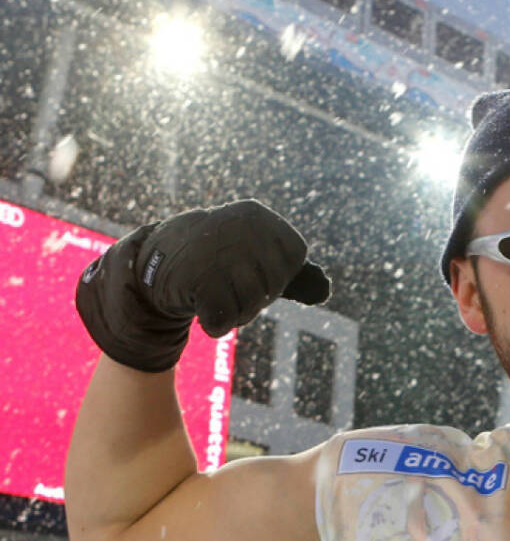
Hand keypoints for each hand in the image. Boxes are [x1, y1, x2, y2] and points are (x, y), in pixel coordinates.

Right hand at [75, 200, 330, 371]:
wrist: (152, 264)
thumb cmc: (216, 263)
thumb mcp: (258, 261)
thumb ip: (295, 275)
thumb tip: (324, 289)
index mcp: (259, 216)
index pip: (294, 261)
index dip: (276, 274)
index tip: (248, 265)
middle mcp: (237, 226)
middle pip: (272, 287)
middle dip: (252, 297)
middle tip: (224, 280)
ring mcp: (214, 252)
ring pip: (251, 306)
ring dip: (234, 311)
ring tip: (212, 290)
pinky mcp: (194, 279)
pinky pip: (223, 321)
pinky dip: (214, 324)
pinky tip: (200, 307)